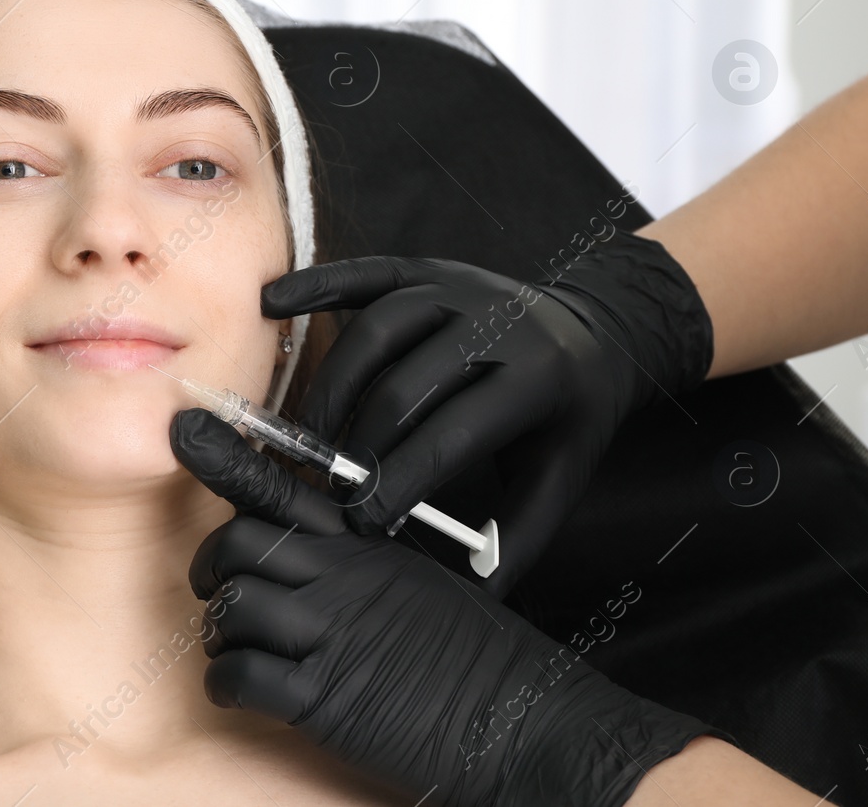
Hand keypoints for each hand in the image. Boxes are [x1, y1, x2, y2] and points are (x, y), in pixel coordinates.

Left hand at [170, 408, 720, 806]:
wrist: (527, 720)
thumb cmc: (474, 656)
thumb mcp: (419, 581)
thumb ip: (359, 557)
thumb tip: (300, 547)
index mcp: (367, 544)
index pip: (283, 488)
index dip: (226, 457)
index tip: (187, 430)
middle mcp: (344, 578)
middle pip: (239, 543)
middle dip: (214, 570)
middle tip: (220, 591)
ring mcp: (332, 636)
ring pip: (230, 606)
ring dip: (219, 631)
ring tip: (237, 646)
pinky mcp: (324, 700)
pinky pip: (238, 676)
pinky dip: (226, 683)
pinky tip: (245, 689)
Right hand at [261, 230, 712, 595]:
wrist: (597, 334)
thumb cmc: (568, 418)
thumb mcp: (561, 478)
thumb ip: (516, 537)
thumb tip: (472, 599)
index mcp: (538, 379)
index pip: (453, 434)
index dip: (400, 481)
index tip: (361, 523)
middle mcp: (497, 322)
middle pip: (408, 384)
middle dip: (361, 444)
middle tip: (329, 489)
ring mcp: (459, 287)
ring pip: (377, 329)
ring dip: (334, 387)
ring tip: (309, 440)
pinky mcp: (426, 269)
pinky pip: (363, 274)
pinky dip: (313, 286)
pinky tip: (270, 306)